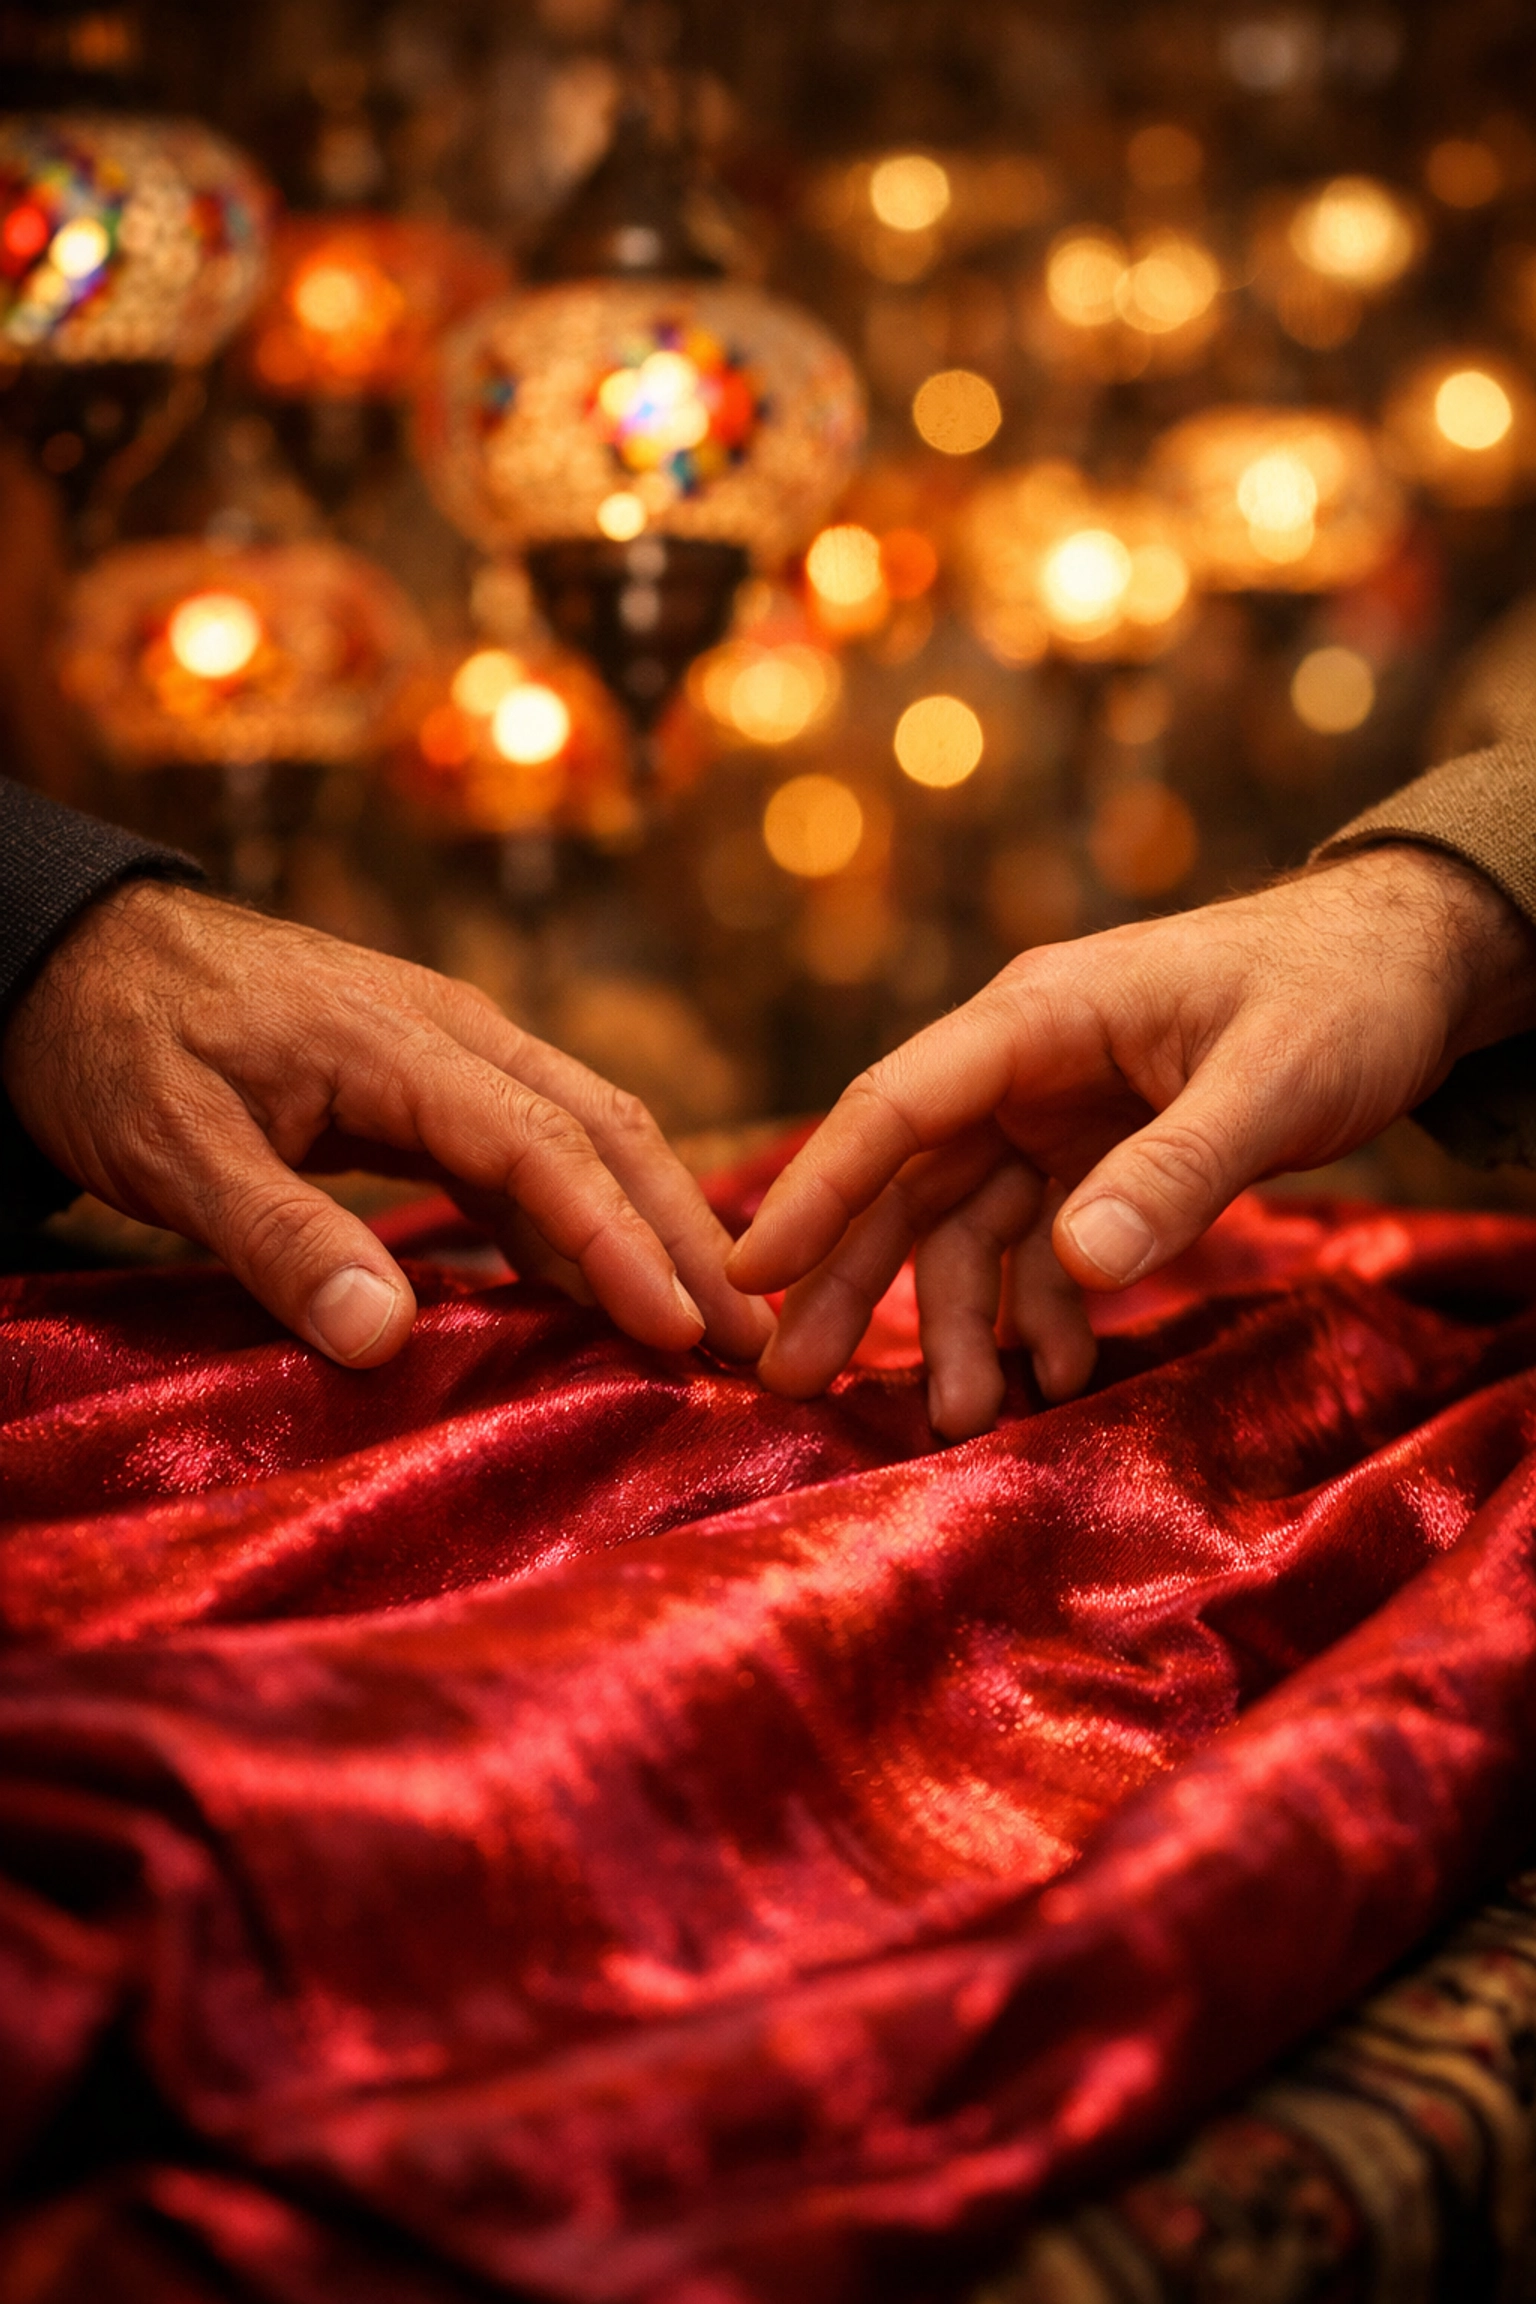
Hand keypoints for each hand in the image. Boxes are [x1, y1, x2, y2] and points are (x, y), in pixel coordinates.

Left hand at [2, 879, 772, 1368]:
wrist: (73, 953)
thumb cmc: (114, 1040)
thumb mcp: (173, 1144)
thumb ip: (278, 1236)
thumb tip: (384, 1339)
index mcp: (405, 1043)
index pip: (546, 1148)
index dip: (622, 1244)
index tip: (683, 1334)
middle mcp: (453, 1038)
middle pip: (606, 1132)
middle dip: (684, 1238)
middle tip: (755, 1344)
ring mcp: (446, 1058)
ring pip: (583, 1139)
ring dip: (649, 1232)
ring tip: (712, 1332)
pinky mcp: (425, 1088)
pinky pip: (528, 1156)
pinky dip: (580, 1223)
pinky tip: (602, 1291)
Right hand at [727, 845, 1535, 1439]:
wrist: (1407, 969)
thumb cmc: (1341, 995)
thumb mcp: (1274, 1079)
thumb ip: (1177, 1170)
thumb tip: (1078, 1267)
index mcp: (1039, 1018)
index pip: (899, 1104)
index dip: (818, 1190)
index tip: (749, 1274)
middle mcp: (1023, 1064)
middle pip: (908, 1179)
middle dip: (850, 1282)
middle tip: (791, 1383)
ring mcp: (1054, 1112)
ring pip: (966, 1226)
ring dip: (957, 1322)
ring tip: (960, 1420)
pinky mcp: (1094, 1155)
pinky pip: (1039, 1244)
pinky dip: (1039, 1311)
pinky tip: (1055, 1372)